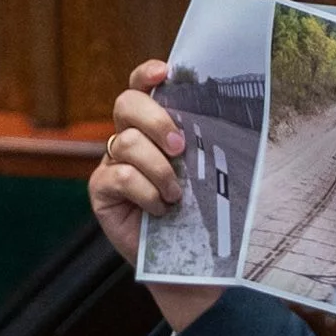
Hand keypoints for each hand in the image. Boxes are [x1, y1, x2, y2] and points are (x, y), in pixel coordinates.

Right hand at [90, 59, 224, 332]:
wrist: (190, 262)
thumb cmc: (204, 214)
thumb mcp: (211, 172)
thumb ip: (206, 141)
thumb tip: (233, 112)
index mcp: (154, 127)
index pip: (142, 87)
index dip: (147, 75)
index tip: (165, 72)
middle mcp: (129, 138)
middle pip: (127, 104)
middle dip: (156, 120)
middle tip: (181, 147)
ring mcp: (112, 163)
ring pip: (128, 143)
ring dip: (160, 170)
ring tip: (177, 196)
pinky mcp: (101, 190)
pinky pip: (121, 176)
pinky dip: (146, 193)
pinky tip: (160, 210)